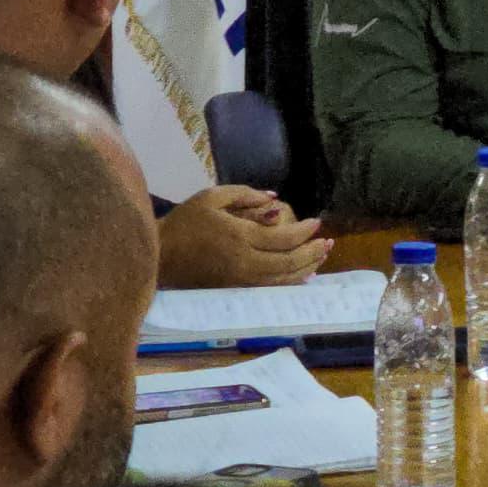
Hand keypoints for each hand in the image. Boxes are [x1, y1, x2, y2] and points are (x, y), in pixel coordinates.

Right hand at [158, 186, 329, 287]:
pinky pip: (271, 288)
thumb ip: (246, 195)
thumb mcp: (212, 197)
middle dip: (313, 252)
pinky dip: (290, 281)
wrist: (159, 256)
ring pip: (283, 279)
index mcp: (239, 236)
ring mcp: (240, 280)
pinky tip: (302, 275)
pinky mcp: (236, 290)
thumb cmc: (185, 222)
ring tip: (322, 256)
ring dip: (306, 268)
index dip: (305, 231)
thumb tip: (276, 201)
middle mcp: (244, 261)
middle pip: (289, 262)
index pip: (283, 237)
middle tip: (329, 242)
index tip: (317, 223)